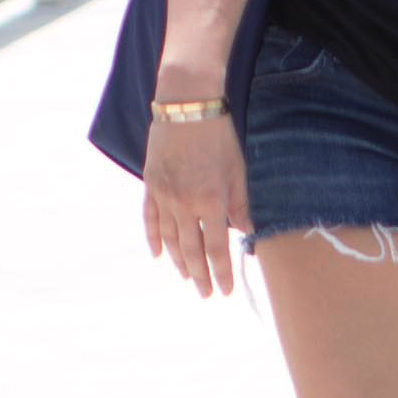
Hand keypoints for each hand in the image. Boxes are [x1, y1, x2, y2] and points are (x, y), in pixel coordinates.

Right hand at [142, 103, 249, 296]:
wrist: (187, 104)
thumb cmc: (219, 134)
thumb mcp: (238, 169)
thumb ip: (241, 204)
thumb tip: (247, 233)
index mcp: (210, 201)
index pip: (216, 249)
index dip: (221, 272)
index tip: (224, 291)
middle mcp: (184, 204)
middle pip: (191, 250)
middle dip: (200, 275)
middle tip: (205, 294)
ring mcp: (164, 196)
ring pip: (170, 239)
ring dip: (179, 261)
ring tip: (187, 277)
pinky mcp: (151, 185)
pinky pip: (150, 219)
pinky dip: (154, 238)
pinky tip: (158, 254)